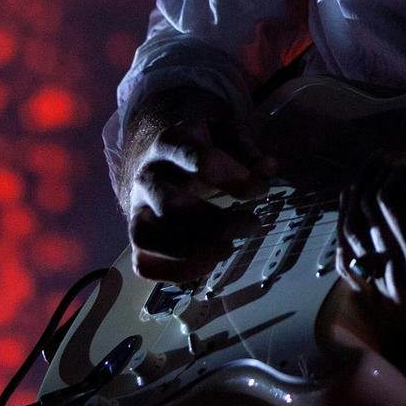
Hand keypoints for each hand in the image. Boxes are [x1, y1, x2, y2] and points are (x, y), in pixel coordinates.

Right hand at [120, 85, 276, 283]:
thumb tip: (269, 168)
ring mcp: (137, 209)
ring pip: (150, 238)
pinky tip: (209, 263)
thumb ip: (245, 147)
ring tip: (229, 248)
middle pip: (174, 207)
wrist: (157, 160)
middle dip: (219, 223)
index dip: (235, 178)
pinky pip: (144, 264)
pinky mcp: (137, 238)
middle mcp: (147, 177)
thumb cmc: (198, 148)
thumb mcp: (222, 134)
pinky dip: (176, 272)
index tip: (261, 190)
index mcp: (170, 143)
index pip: (200, 161)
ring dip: (194, 252)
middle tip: (253, 224)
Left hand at [336, 149, 405, 394]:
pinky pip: (354, 267)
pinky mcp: (389, 305)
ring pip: (352, 239)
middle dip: (378, 178)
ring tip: (380, 178)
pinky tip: (361, 214)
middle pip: (364, 214)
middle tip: (398, 159)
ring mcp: (390, 295)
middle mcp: (399, 279)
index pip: (385, 200)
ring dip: (362, 203)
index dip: (398, 168)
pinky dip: (353, 237)